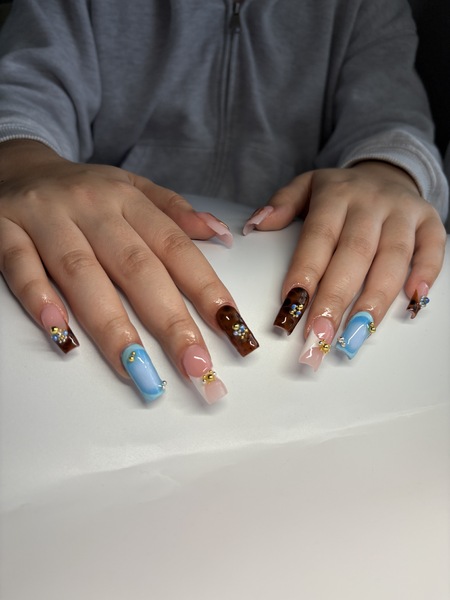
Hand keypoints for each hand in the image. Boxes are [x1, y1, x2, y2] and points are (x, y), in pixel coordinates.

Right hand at [0, 140, 257, 403]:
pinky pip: (21, 265)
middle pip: (136, 267)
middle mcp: (92, 208)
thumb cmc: (83, 189)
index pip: (175, 247)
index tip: (230, 327)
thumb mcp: (132, 188)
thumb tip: (221, 235)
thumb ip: (175, 212)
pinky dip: (39, 297)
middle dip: (169, 320)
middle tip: (194, 365)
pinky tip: (60, 333)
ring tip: (137, 368)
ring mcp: (47, 219)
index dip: (205, 287)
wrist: (15, 165)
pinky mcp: (4, 230)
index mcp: (128, 200)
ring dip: (111, 324)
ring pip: (82, 273)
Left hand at [243, 161, 445, 365]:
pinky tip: (412, 301)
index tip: (291, 307)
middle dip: (336, 299)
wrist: (385, 172)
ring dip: (375, 300)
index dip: (306, 272)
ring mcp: (403, 212)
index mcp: (336, 195)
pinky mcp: (429, 220)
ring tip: (356, 335)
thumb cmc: (340, 192)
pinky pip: (433, 247)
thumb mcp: (306, 186)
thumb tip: (255, 225)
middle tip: (319, 337)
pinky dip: (427, 273)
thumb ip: (282, 204)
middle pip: (354, 253)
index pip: (319, 236)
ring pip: (393, 258)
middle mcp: (371, 203)